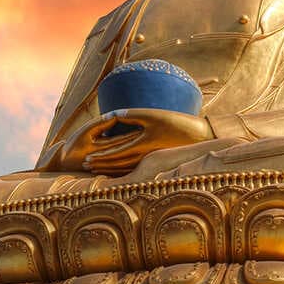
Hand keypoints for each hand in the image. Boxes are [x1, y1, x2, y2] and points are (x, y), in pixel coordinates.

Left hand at [82, 108, 213, 175]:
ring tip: (97, 169)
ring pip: (125, 168)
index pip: (114, 154)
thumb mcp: (152, 115)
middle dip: (101, 165)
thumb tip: (113, 114)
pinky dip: (122, 168)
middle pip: (117, 164)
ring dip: (110, 169)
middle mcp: (143, 156)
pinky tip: (117, 168)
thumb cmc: (175, 123)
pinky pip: (134, 166)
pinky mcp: (155, 157)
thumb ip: (131, 115)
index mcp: (140, 146)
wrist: (197, 135)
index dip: (99, 157)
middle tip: (86, 166)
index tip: (86, 159)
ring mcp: (149, 159)